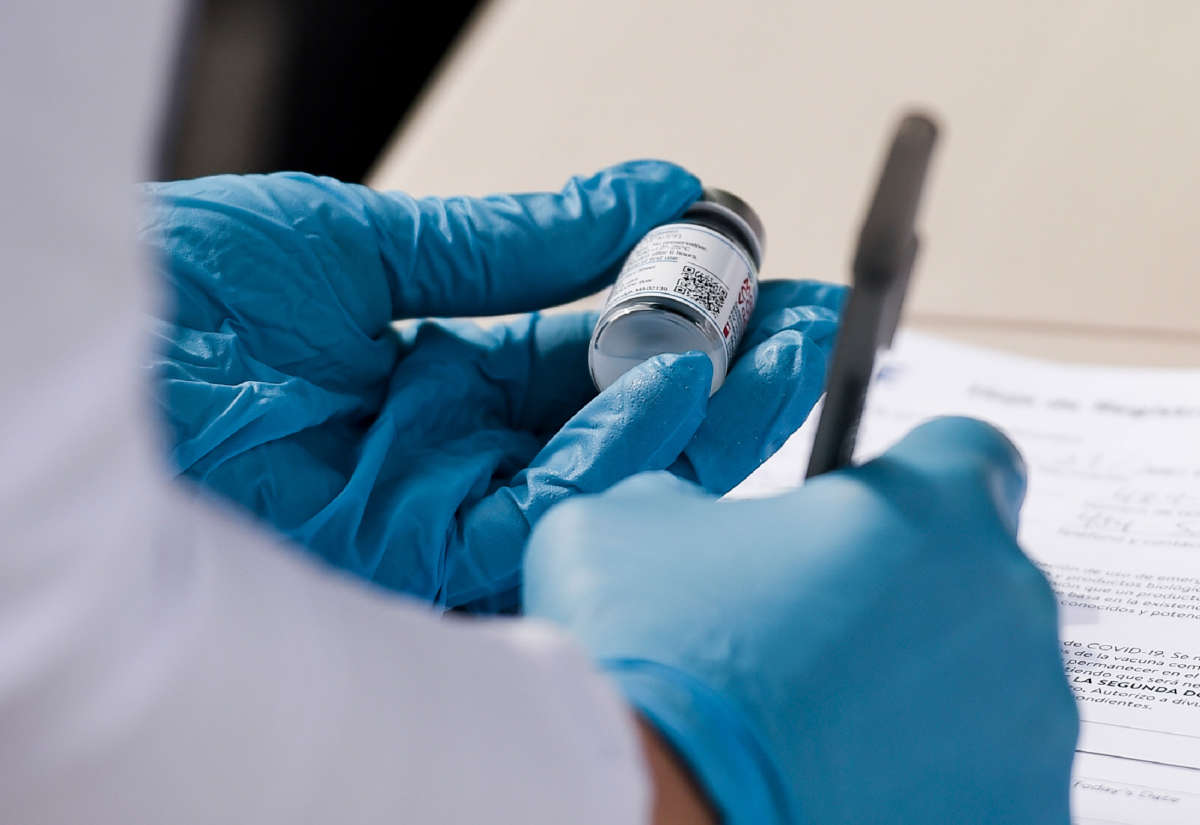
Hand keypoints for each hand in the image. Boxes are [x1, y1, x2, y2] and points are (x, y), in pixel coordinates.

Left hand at [141, 162, 842, 608]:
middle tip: (804, 328)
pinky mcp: (414, 552)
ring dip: (693, 419)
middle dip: (716, 374)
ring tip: (775, 355)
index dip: (671, 310)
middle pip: (611, 421)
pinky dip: (613, 454)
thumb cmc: (186, 296)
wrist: (72, 366)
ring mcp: (437, 503)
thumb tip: (639, 197)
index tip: (746, 271)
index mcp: (439, 369)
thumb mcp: (367, 242)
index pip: (588, 346)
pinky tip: (674, 391)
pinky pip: (540, 510)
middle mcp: (450, 446)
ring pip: (597, 477)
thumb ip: (511, 242)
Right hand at [524, 417, 1078, 823]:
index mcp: (928, 508)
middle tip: (814, 639)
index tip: (868, 520)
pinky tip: (844, 784)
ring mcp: (1031, 727)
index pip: (969, 453)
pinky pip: (986, 779)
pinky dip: (930, 780)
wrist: (651, 806)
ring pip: (986, 686)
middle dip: (905, 598)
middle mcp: (1009, 607)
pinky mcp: (1023, 815)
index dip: (914, 480)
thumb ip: (701, 497)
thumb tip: (703, 519)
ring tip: (817, 725)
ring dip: (918, 693)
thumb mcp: (633, 518)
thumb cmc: (650, 656)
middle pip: (975, 580)